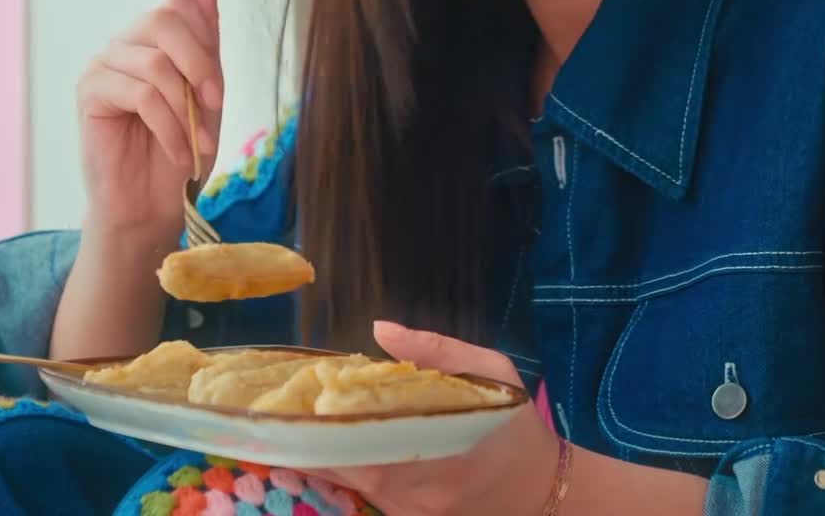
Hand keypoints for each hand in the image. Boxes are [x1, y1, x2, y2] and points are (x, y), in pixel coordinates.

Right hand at [74, 0, 224, 237]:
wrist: (152, 205)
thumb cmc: (183, 148)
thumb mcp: (207, 88)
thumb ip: (206, 31)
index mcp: (155, 38)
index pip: (181, 3)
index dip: (205, 43)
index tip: (218, 92)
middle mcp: (126, 43)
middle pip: (165, 17)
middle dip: (199, 64)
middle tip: (212, 107)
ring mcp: (104, 65)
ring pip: (156, 63)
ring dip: (185, 110)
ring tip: (196, 142)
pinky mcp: (90, 92)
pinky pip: (139, 94)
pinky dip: (168, 127)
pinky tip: (177, 152)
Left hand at [314, 322, 559, 515]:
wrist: (542, 489)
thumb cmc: (514, 424)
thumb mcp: (491, 372)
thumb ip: (436, 351)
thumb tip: (381, 328)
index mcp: (435, 451)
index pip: (357, 444)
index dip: (318, 423)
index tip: (294, 396)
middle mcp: (414, 493)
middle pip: (340, 469)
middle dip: (309, 437)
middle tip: (282, 406)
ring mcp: (407, 513)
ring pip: (347, 485)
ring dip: (322, 454)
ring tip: (298, 420)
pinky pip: (362, 496)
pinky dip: (345, 471)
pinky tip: (331, 447)